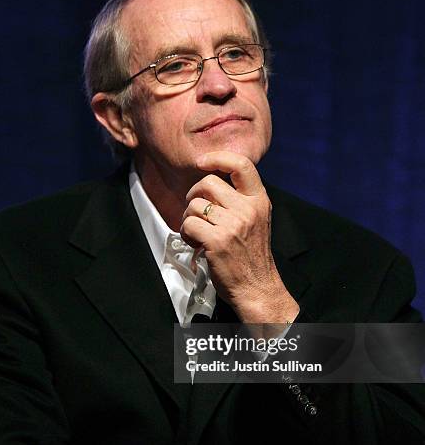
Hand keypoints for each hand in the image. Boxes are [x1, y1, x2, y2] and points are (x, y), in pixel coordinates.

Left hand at [180, 151, 298, 322]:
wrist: (257, 288)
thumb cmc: (252, 256)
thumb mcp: (257, 220)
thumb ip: (241, 200)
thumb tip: (211, 181)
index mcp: (259, 201)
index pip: (241, 164)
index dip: (217, 157)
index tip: (202, 162)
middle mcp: (248, 209)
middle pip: (208, 182)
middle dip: (194, 195)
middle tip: (195, 212)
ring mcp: (233, 225)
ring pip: (195, 205)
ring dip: (188, 218)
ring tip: (197, 233)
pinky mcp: (217, 241)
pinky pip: (189, 224)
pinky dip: (185, 233)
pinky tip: (195, 243)